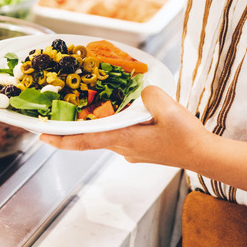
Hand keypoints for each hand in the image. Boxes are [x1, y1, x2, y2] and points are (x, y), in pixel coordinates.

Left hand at [39, 85, 210, 168]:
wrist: (205, 155)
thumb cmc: (186, 136)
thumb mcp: (168, 108)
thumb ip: (149, 94)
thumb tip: (140, 91)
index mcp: (123, 139)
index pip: (85, 141)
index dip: (61, 139)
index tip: (41, 137)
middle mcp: (122, 148)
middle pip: (90, 136)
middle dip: (73, 127)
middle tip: (54, 115)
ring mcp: (130, 151)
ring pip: (105, 135)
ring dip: (94, 124)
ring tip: (84, 107)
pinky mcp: (139, 149)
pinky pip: (119, 135)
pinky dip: (113, 125)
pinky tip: (119, 112)